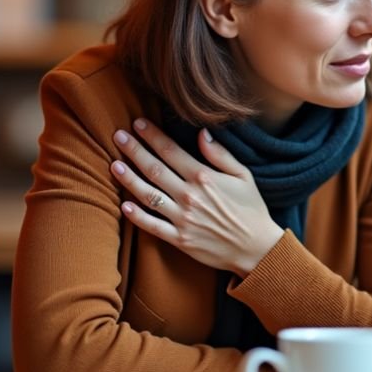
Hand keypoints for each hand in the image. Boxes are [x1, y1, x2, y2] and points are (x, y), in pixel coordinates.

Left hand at [110, 118, 283, 275]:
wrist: (257, 248)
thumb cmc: (251, 209)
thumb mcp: (243, 176)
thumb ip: (220, 154)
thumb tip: (201, 133)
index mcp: (204, 177)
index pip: (171, 151)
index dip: (152, 136)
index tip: (138, 123)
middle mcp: (189, 196)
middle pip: (154, 169)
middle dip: (134, 150)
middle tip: (118, 136)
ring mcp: (182, 218)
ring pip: (148, 195)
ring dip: (129, 179)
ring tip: (114, 165)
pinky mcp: (179, 239)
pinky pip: (152, 226)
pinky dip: (137, 216)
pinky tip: (123, 205)